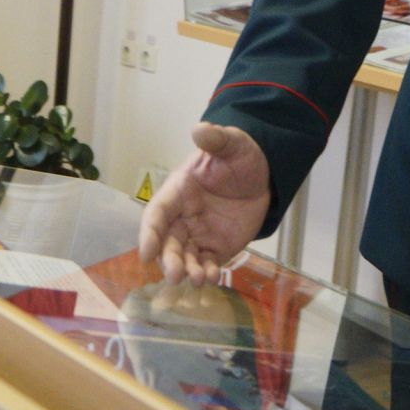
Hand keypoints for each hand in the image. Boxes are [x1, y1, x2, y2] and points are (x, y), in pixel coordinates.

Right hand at [138, 121, 270, 285]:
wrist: (264, 175)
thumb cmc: (240, 157)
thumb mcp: (232, 144)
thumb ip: (216, 139)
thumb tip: (200, 130)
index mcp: (178, 191)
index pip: (157, 214)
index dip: (149, 233)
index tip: (145, 253)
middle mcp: (183, 216)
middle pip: (167, 242)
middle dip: (168, 260)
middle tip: (175, 276)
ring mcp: (198, 234)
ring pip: (184, 257)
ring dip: (187, 270)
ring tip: (199, 280)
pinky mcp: (216, 247)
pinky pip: (206, 263)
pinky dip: (208, 272)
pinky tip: (214, 277)